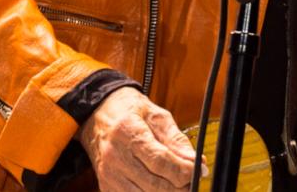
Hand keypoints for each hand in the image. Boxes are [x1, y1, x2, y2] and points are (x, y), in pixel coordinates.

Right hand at [77, 86, 196, 190]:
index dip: (183, 171)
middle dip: (180, 186)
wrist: (98, 114)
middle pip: (154, 185)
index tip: (199, 170)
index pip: (160, 162)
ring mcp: (109, 174)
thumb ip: (177, 140)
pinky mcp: (106, 186)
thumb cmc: (130, 111)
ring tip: (178, 183)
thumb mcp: (157, 116)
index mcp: (128, 131)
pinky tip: (161, 186)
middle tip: (192, 179)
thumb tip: (197, 162)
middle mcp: (115, 156)